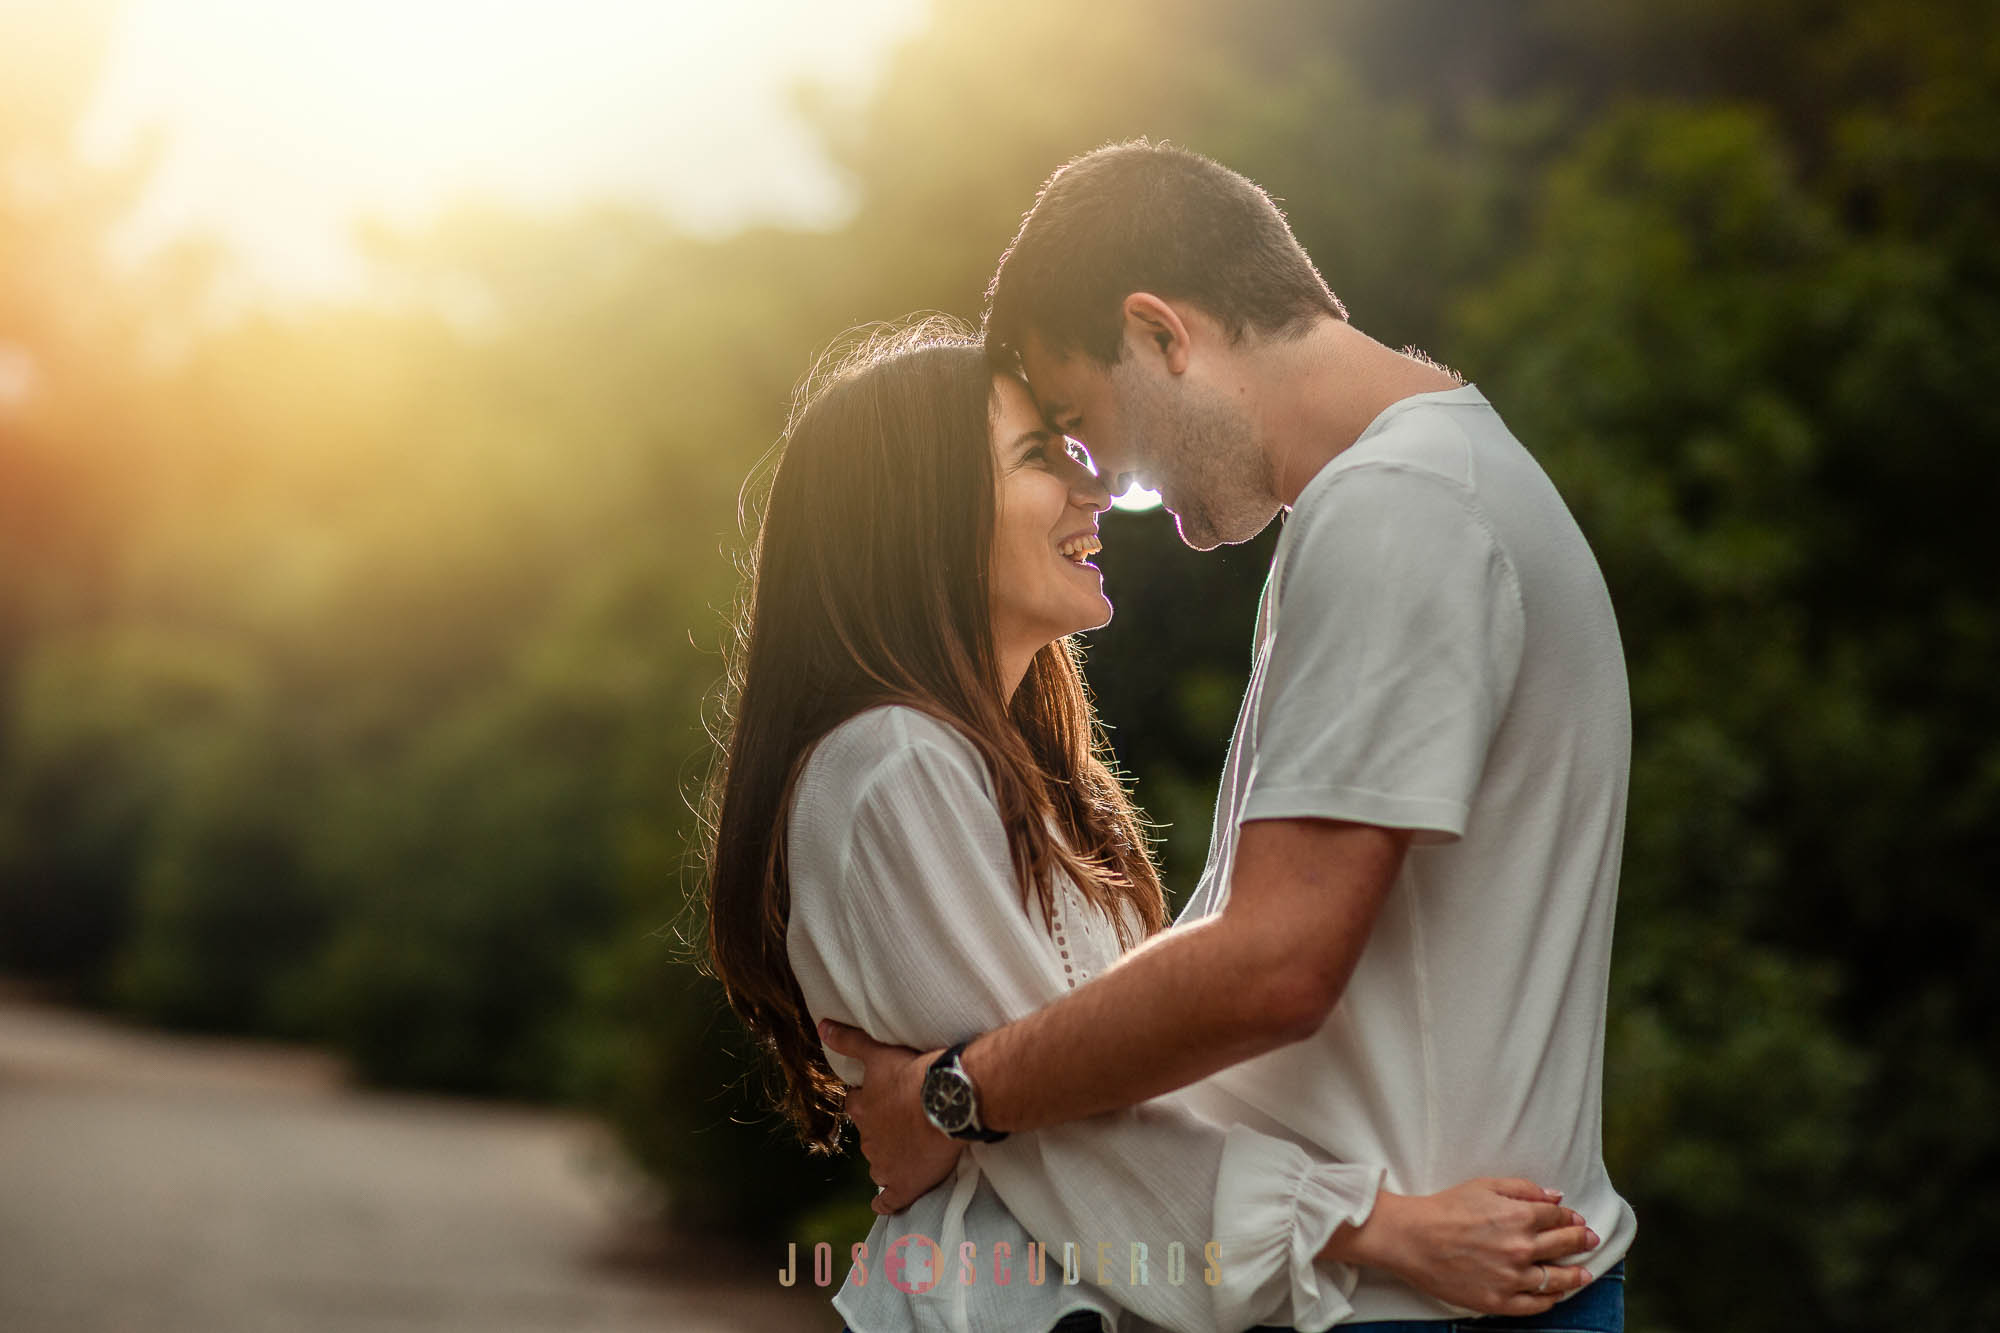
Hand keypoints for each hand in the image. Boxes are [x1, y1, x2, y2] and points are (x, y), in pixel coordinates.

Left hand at [819, 1019, 963, 1213]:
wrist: (946, 1103)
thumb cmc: (915, 1075)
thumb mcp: (879, 1052)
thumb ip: (849, 1041)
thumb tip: (821, 1025)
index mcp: (863, 1108)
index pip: (856, 1106)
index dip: (868, 1102)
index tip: (881, 1099)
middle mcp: (869, 1138)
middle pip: (869, 1136)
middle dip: (882, 1132)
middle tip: (904, 1124)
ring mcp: (885, 1165)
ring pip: (878, 1166)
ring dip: (888, 1161)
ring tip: (908, 1153)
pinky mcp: (904, 1185)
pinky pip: (888, 1200)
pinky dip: (885, 1203)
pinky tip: (883, 1205)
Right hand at [1322, 1178, 1598, 1316]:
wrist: (1412, 1239)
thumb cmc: (1445, 1208)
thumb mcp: (1484, 1186)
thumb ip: (1523, 1189)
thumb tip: (1555, 1197)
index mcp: (1519, 1217)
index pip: (1558, 1218)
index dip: (1570, 1218)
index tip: (1576, 1220)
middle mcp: (1521, 1249)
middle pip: (1564, 1246)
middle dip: (1581, 1241)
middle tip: (1590, 1240)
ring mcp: (1512, 1278)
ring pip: (1557, 1279)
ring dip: (1575, 1275)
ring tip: (1584, 1274)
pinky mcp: (1499, 1300)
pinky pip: (1536, 1304)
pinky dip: (1550, 1299)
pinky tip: (1555, 1295)